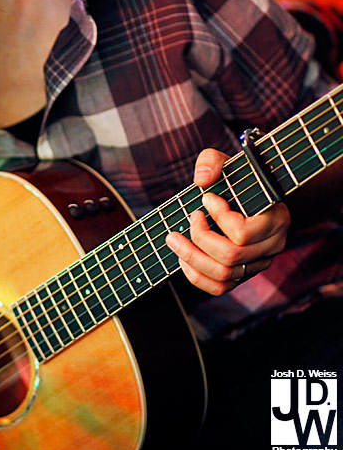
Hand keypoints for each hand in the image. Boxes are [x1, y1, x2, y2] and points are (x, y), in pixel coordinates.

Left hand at [165, 148, 290, 294]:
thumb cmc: (237, 180)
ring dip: (191, 257)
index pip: (242, 232)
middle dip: (199, 237)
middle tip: (188, 218)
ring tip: (173, 238)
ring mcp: (258, 263)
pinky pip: (219, 288)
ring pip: (223, 274)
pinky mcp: (243, 275)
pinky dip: (196, 276)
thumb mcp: (226, 162)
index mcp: (276, 219)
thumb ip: (212, 161)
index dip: (218, 217)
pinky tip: (182, 259)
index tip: (206, 198)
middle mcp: (272, 246)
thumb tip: (203, 180)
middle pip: (230, 255)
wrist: (247, 197)